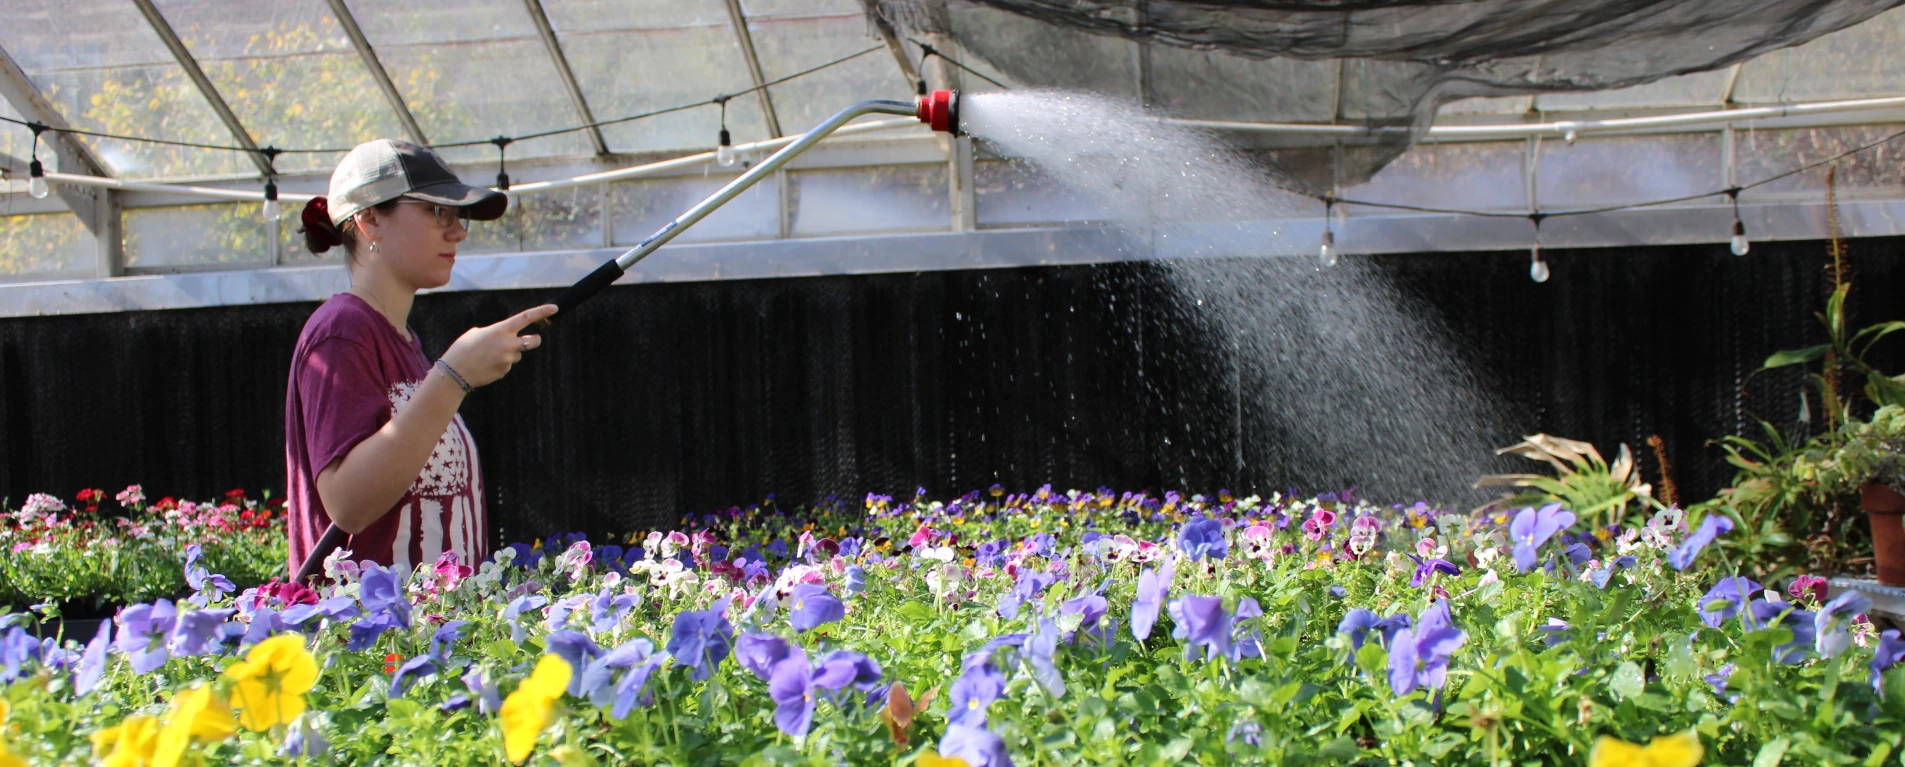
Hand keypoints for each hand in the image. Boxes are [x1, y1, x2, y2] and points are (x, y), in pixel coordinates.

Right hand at [439, 304, 556, 387]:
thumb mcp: (476, 332)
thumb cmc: (463, 348)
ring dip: (509, 353)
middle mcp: (509, 343)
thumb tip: (504, 337)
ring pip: (517, 354)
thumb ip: (495, 332)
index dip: (542, 312)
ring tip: (489, 355)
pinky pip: (507, 364)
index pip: (526, 317)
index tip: (554, 308)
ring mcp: (509, 358)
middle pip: (534, 341)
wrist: (455, 371)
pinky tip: (486, 364)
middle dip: (534, 340)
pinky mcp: (505, 370)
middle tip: (531, 339)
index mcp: (501, 329)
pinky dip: (500, 363)